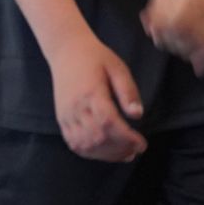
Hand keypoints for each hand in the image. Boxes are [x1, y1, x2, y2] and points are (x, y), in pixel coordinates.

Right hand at [48, 31, 146, 161]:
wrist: (66, 50)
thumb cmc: (95, 57)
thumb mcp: (117, 67)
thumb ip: (128, 90)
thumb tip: (138, 115)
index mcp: (91, 92)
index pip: (108, 123)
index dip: (126, 138)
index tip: (142, 143)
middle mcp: (76, 106)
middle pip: (98, 138)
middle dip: (120, 149)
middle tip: (136, 149)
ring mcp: (66, 115)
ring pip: (85, 145)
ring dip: (106, 154)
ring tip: (124, 153)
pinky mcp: (61, 119)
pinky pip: (74, 143)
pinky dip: (91, 152)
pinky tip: (105, 151)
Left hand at [140, 0, 203, 76]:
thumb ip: (157, 7)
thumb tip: (149, 29)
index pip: (174, 25)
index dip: (162, 33)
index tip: (156, 32)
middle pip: (188, 38)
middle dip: (173, 44)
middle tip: (166, 41)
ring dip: (190, 53)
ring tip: (181, 50)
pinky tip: (201, 67)